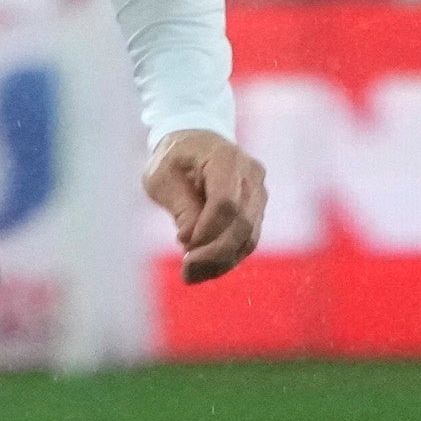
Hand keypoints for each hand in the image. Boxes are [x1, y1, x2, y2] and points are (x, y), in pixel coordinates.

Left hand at [144, 128, 267, 283]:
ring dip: (220, 262)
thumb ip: (180, 206)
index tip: (182, 243)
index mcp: (226, 159)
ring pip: (248, 237)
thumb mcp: (162, 177)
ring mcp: (258, 193)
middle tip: (186, 271)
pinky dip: (226, 259)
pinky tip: (203, 270)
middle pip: (242, 223)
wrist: (195, 144)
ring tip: (190, 276)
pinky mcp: (257, 211)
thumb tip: (192, 239)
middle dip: (214, 252)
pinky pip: (247, 241)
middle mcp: (251, 175)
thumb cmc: (173, 159)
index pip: (225, 202)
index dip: (207, 229)